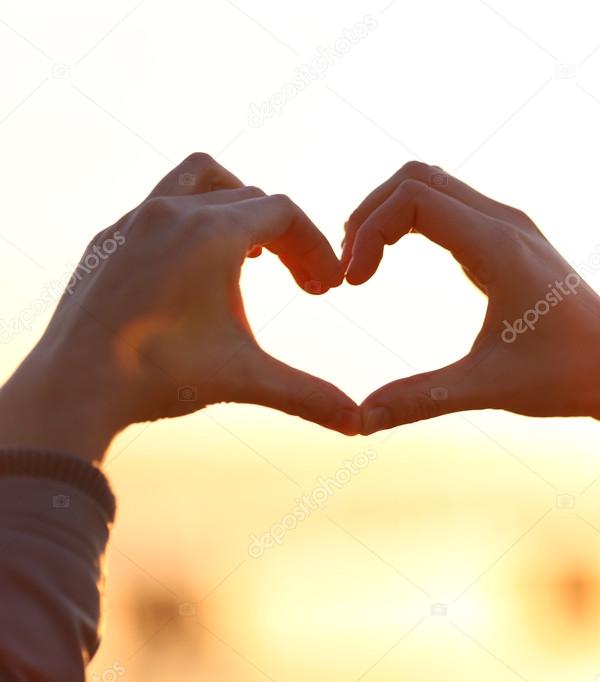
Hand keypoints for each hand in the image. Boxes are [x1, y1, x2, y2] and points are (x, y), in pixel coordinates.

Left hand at [0, 153, 358, 461]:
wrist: (74, 387)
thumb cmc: (160, 375)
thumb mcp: (246, 378)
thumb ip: (307, 395)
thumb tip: (358, 424)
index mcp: (213, 233)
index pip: (285, 213)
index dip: (316, 248)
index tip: (325, 290)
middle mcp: (173, 212)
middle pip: (251, 199)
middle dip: (286, 238)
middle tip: (302, 284)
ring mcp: (134, 221)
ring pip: (200, 179)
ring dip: (236, 205)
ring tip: (250, 252)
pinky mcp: (107, 239)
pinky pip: (159, 205)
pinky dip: (190, 223)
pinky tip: (194, 272)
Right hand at [342, 162, 599, 476]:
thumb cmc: (565, 375)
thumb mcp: (487, 388)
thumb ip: (421, 399)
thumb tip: (359, 422)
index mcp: (499, 247)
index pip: (414, 199)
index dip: (369, 231)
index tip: (354, 282)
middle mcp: (505, 223)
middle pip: (417, 177)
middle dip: (371, 213)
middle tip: (349, 268)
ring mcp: (511, 225)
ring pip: (434, 184)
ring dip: (391, 213)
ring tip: (364, 263)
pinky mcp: (512, 237)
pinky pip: (451, 203)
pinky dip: (413, 219)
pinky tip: (397, 260)